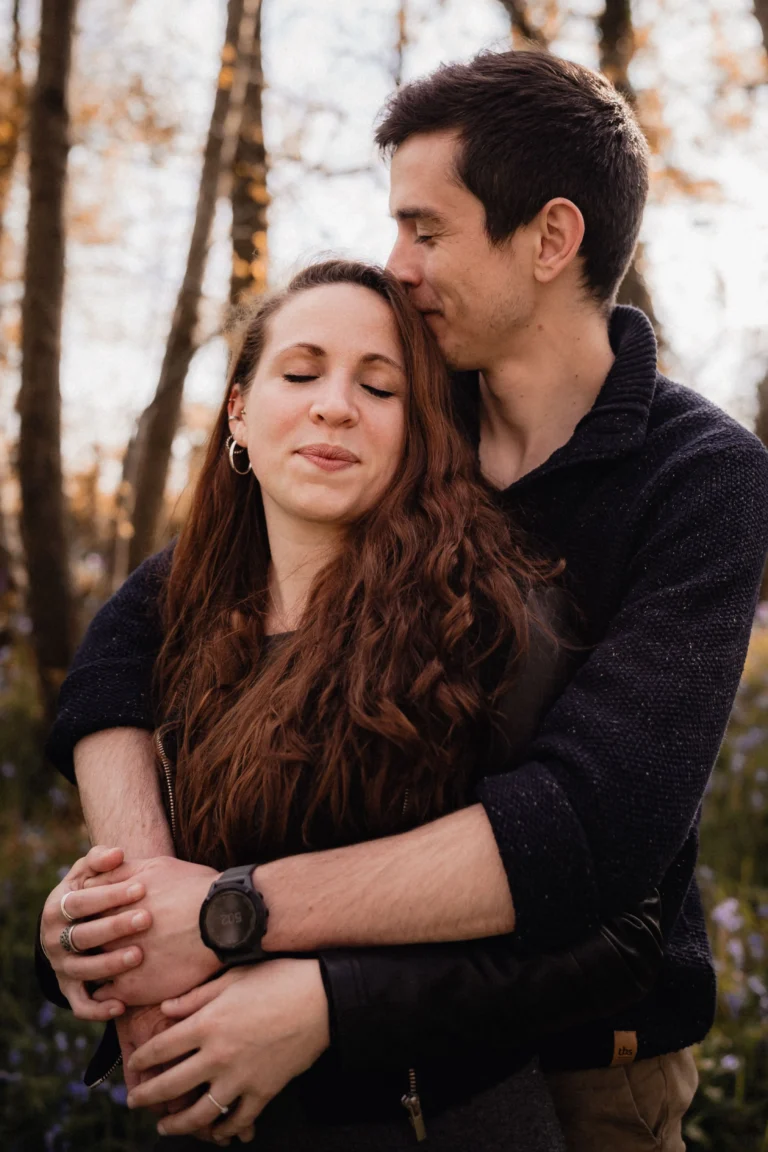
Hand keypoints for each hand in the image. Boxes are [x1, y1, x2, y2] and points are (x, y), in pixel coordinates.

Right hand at [40, 846, 150, 1019]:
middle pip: (84, 936)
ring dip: (110, 965)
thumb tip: (118, 853)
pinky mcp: (69, 989)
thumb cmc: (87, 892)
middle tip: (147, 919)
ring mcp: (61, 966)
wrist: (68, 926)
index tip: (141, 888)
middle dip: (115, 927)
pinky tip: (122, 1004)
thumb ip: (100, 860)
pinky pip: (81, 1004)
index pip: (81, 902)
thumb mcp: (86, 874)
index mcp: (56, 908)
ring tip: (138, 956)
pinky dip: (98, 1008)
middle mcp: (54, 939)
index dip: (109, 895)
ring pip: (83, 970)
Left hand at [86, 856, 220, 1004]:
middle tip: (102, 944)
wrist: (225, 921)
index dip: (92, 915)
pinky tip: (122, 985)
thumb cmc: (196, 889)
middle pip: (85, 940)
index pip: (84, 911)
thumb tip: (101, 871)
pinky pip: (104, 995)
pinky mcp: (131, 988)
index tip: (100, 918)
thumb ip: (123, 869)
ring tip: (112, 966)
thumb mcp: (157, 867)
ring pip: (92, 968)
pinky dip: (108, 992)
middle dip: (91, 941)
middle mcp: (109, 933)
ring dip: (98, 967)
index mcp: (113, 904)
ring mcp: (117, 962)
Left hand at [125, 959, 330, 1141]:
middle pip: (170, 1087)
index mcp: (207, 1024)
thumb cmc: (277, 978)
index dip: (142, 1060)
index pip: (160, 1049)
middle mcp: (218, 1055)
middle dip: (146, 1097)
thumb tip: (165, 1009)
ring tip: (165, 1127)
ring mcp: (241, 1078)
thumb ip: (195, 996)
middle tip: (134, 1101)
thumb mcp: (232, 977)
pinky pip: (237, 1120)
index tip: (134, 1066)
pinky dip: (222, 1129)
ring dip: (177, 1125)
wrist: (322, 998)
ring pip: (199, 1114)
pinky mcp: (264, 1091)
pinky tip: (213, 1130)